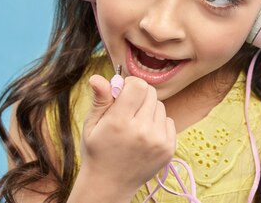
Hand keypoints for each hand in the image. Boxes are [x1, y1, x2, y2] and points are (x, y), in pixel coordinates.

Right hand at [79, 74, 176, 193]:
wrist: (109, 185)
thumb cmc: (97, 150)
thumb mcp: (91, 124)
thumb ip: (100, 99)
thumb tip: (97, 76)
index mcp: (119, 122)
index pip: (138, 85)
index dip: (130, 85)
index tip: (123, 94)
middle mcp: (142, 131)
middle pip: (151, 93)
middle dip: (139, 96)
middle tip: (127, 111)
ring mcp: (158, 141)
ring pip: (160, 106)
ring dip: (149, 110)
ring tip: (135, 126)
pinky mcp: (168, 149)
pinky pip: (169, 121)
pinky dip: (158, 124)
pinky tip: (145, 136)